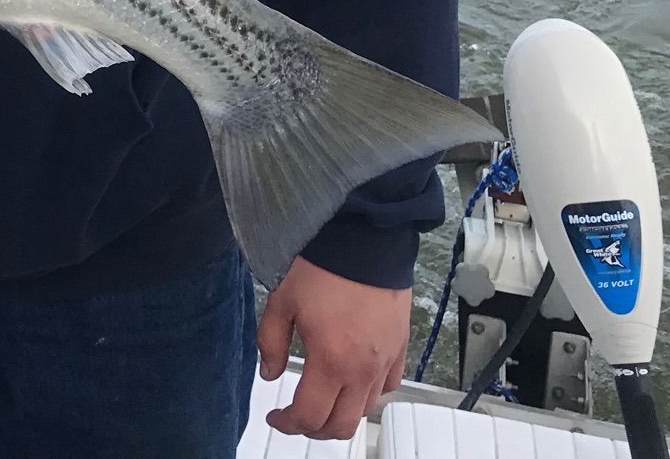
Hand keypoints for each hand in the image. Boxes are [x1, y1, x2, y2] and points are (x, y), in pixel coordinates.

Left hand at [257, 256, 407, 439]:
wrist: (365, 240)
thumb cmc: (323, 266)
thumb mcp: (282, 301)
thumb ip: (270, 342)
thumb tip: (269, 372)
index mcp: (331, 360)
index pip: (310, 416)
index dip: (288, 424)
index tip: (275, 416)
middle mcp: (362, 368)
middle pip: (341, 425)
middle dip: (314, 429)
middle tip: (296, 416)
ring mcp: (385, 360)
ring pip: (365, 410)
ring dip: (341, 414)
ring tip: (322, 400)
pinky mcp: (400, 348)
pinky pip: (387, 386)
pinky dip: (368, 394)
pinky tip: (352, 381)